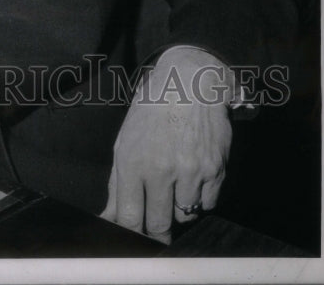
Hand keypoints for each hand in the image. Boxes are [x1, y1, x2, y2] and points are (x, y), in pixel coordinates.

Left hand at [101, 46, 232, 243]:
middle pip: (158, 225)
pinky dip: (200, 198)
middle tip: (157, 223)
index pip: (129, 219)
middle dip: (157, 231)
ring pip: (184, 216)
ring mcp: (190, 171)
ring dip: (179, 209)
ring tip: (176, 185)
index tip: (136, 239)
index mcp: (132, 162)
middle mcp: (160, 169)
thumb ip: (117, 184)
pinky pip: (207, 204)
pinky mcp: (215, 170)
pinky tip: (194, 177)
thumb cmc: (151, 113)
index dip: (133, 235)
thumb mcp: (125, 142)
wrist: (189, 83)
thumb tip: (108, 220)